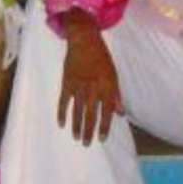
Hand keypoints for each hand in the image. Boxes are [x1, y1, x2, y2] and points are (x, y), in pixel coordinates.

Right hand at [56, 13, 123, 145]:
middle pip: (90, 113)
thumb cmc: (101, 57)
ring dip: (76, 125)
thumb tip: (121, 113)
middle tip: (86, 143)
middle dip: (88, 130)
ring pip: (77, 109)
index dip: (104, 126)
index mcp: (106, 85)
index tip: (102, 138)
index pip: (106, 111)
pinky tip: (61, 123)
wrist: (84, 40)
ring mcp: (78, 85)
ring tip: (76, 137)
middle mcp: (93, 87)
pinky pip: (63, 100)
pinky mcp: (67, 81)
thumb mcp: (114, 74)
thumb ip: (117, 94)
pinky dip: (62, 112)